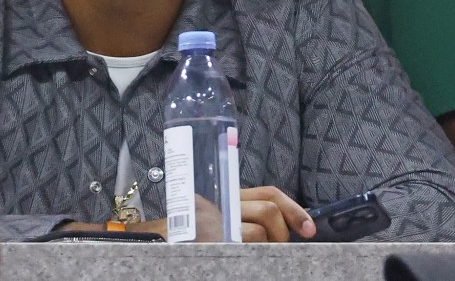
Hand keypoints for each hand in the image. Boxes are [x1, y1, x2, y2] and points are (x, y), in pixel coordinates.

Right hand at [59, 185, 314, 241]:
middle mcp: (218, 205)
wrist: (143, 242)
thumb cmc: (180, 234)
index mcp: (224, 194)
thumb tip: (282, 228)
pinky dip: (253, 257)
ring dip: (266, 250)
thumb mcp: (213, 216)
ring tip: (255, 256)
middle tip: (278, 246)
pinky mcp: (209, 243)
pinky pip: (243, 252)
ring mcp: (212, 226)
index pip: (268, 194)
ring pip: (258, 236)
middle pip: (267, 212)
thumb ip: (240, 215)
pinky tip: (247, 259)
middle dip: (283, 232)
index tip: (310, 228)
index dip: (294, 208)